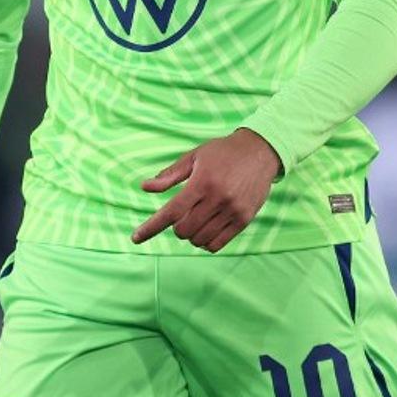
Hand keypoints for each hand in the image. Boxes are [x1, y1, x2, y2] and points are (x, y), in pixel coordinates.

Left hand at [132, 128, 280, 251]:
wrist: (261, 151)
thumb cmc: (222, 152)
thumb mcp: (194, 156)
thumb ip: (169, 175)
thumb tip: (144, 187)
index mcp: (202, 182)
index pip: (171, 212)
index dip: (151, 227)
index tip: (135, 238)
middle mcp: (218, 198)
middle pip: (184, 230)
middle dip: (177, 227)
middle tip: (183, 214)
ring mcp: (233, 211)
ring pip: (200, 240)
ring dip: (191, 235)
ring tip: (197, 218)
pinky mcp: (244, 219)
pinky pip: (217, 244)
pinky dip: (206, 242)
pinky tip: (206, 228)